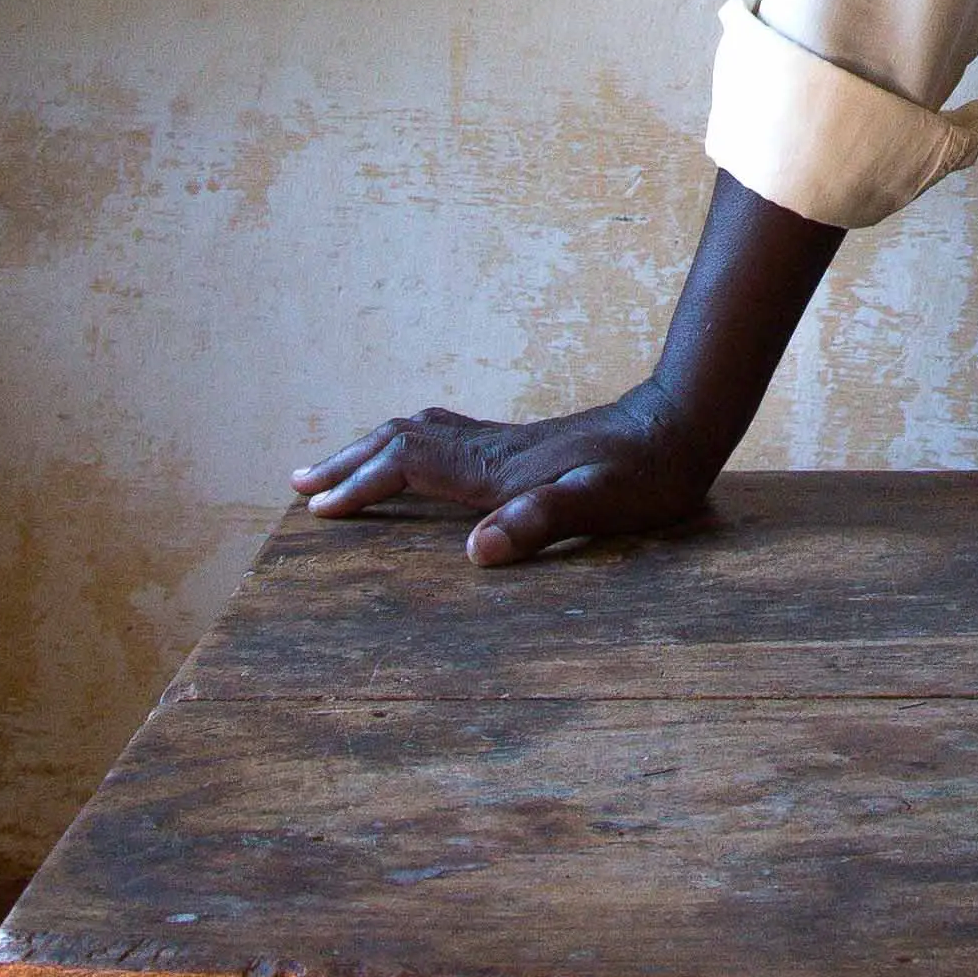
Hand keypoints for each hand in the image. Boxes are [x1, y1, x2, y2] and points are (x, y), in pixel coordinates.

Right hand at [289, 388, 723, 566]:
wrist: (681, 426)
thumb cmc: (648, 476)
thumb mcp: (603, 505)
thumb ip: (544, 521)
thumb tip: (478, 550)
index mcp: (498, 470)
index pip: (409, 467)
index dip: (361, 486)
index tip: (317, 509)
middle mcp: (491, 450)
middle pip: (399, 440)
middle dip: (345, 461)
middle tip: (296, 482)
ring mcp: (503, 443)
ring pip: (417, 432)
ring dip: (369, 448)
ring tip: (332, 466)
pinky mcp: (519, 445)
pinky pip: (441, 437)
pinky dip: (405, 445)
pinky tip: (410, 456)